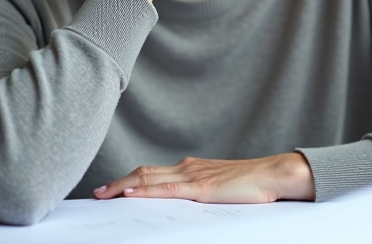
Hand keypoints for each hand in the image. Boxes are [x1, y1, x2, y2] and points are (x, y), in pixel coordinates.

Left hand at [93, 153, 316, 203]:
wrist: (274, 174)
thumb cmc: (252, 184)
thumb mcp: (219, 188)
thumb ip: (199, 192)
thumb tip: (183, 203)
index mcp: (191, 168)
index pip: (152, 172)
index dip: (128, 179)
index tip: (110, 188)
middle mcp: (187, 168)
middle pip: (143, 173)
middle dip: (117, 183)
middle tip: (97, 193)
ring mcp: (193, 177)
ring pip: (149, 179)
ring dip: (123, 186)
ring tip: (103, 195)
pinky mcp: (201, 189)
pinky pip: (167, 191)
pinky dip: (145, 192)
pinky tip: (130, 194)